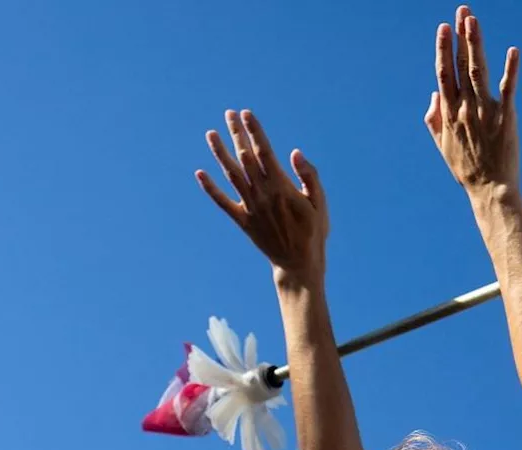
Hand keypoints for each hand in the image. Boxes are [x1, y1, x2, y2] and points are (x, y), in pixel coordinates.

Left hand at [195, 110, 327, 285]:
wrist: (298, 264)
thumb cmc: (313, 231)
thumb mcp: (320, 203)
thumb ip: (309, 176)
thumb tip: (295, 152)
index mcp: (282, 187)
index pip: (264, 152)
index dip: (254, 132)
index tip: (246, 114)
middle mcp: (262, 195)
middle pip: (245, 158)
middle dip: (237, 134)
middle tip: (229, 114)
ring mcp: (250, 208)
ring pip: (231, 175)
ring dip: (219, 153)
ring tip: (211, 134)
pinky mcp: (243, 221)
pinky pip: (222, 202)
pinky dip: (210, 188)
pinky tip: (200, 173)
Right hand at [424, 6, 519, 195]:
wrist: (490, 189)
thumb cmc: (466, 169)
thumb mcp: (443, 146)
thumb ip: (434, 119)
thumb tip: (434, 94)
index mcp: (449, 114)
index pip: (444, 74)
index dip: (443, 49)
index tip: (443, 28)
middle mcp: (465, 109)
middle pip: (461, 66)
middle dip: (460, 36)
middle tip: (462, 11)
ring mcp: (485, 112)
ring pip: (479, 71)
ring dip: (476, 44)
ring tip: (474, 21)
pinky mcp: (506, 118)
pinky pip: (508, 89)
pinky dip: (510, 70)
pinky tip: (513, 51)